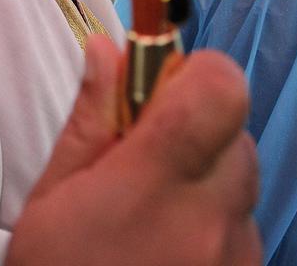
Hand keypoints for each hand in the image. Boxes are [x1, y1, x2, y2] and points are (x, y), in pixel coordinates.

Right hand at [7, 36, 260, 265]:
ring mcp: (238, 257)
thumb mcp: (50, 202)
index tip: (158, 90)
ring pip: (244, 185)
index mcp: (155, 184)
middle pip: (237, 135)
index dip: (199, 74)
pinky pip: (246, 232)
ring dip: (208, 182)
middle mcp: (211, 219)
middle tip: (145, 158)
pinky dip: (216, 228)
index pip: (221, 90)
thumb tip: (107, 51)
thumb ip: (89, 122)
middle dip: (197, 130)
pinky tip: (169, 252)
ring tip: (152, 218)